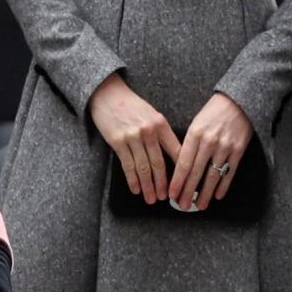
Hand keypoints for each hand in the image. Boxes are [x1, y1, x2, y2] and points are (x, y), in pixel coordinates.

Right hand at [88, 73, 180, 204]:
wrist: (107, 93)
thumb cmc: (130, 105)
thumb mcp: (151, 114)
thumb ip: (161, 132)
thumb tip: (171, 155)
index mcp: (161, 124)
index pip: (175, 151)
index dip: (181, 170)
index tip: (184, 183)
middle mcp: (149, 131)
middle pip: (159, 164)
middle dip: (163, 184)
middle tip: (166, 197)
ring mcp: (133, 137)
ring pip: (143, 168)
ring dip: (148, 186)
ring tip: (151, 198)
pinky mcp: (118, 142)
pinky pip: (127, 165)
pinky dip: (132, 180)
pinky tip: (136, 189)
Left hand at [168, 94, 253, 210]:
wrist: (238, 101)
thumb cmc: (213, 112)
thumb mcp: (196, 123)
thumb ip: (189, 144)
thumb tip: (181, 168)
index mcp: (195, 134)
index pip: (183, 163)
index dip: (177, 181)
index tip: (172, 194)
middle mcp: (209, 142)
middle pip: (196, 173)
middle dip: (188, 192)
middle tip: (182, 205)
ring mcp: (225, 147)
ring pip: (212, 176)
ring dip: (205, 193)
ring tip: (200, 205)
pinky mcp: (238, 150)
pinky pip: (229, 172)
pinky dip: (223, 186)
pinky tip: (217, 195)